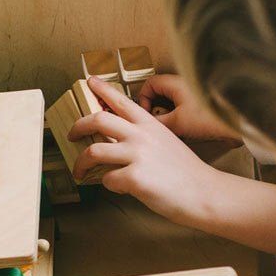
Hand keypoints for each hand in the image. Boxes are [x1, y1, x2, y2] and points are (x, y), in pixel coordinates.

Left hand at [69, 76, 222, 222]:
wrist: (204, 193)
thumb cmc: (187, 172)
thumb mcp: (167, 142)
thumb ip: (145, 137)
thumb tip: (121, 143)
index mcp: (150, 124)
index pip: (120, 100)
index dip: (102, 89)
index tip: (89, 82)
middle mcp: (140, 135)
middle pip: (98, 119)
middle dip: (77, 127)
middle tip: (71, 135)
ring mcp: (136, 155)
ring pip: (93, 151)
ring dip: (81, 163)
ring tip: (80, 171)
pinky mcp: (134, 178)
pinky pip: (107, 179)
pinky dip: (110, 185)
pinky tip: (121, 188)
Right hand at [137, 73, 240, 144]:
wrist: (238, 125)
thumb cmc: (213, 118)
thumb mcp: (178, 122)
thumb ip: (158, 122)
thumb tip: (147, 124)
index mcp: (176, 83)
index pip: (150, 84)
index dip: (143, 98)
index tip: (146, 113)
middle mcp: (184, 87)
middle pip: (160, 95)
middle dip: (156, 110)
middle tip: (159, 123)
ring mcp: (193, 97)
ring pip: (171, 105)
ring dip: (168, 118)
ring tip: (173, 130)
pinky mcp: (201, 108)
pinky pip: (183, 112)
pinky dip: (180, 122)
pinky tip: (185, 133)